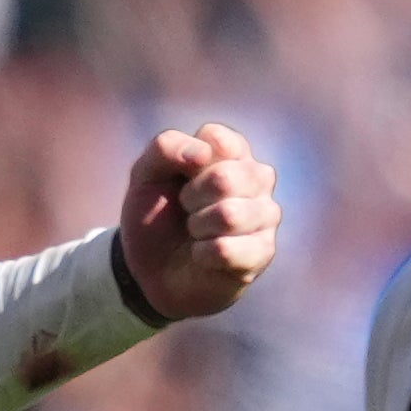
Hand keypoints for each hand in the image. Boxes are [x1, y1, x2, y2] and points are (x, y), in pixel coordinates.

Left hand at [116, 122, 279, 321]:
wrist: (150, 271)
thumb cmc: (155, 216)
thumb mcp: (145, 176)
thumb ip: (166, 148)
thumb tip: (202, 153)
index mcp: (232, 151)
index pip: (216, 139)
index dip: (184, 164)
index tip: (179, 180)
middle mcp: (258, 177)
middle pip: (223, 178)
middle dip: (190, 199)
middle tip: (186, 211)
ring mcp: (266, 213)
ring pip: (229, 215)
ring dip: (197, 227)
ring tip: (196, 233)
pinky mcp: (263, 251)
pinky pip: (226, 249)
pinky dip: (202, 254)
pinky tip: (202, 255)